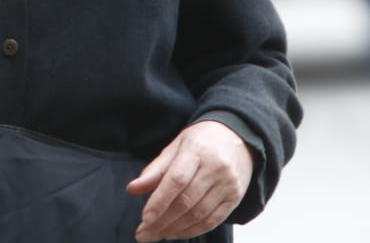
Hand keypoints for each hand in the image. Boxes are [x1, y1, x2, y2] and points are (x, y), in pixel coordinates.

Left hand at [128, 120, 254, 241]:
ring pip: (199, 214)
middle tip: (144, 233)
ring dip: (175, 229)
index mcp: (197, 150)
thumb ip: (155, 169)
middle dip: (162, 221)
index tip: (144, 218)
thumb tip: (132, 189)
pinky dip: (193, 230)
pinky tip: (176, 233)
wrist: (237, 136)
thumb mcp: (176, 147)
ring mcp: (228, 184)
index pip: (176, 180)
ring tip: (157, 234)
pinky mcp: (235, 197)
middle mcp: (215, 167)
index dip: (159, 201)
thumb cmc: (200, 142)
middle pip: (186, 201)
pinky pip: (213, 220)